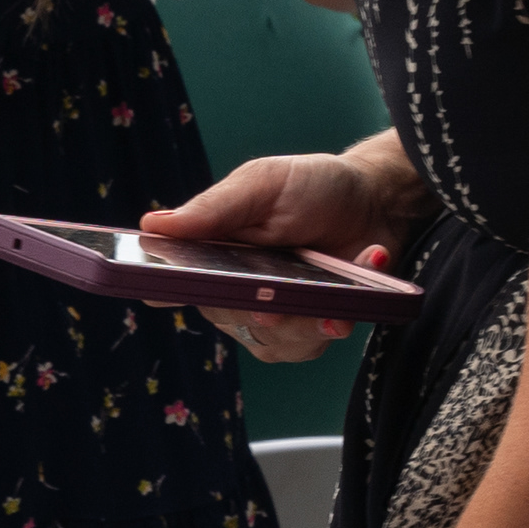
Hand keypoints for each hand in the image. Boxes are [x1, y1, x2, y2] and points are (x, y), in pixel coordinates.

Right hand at [144, 138, 427, 360]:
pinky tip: (359, 278)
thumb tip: (151, 225)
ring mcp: (278, 316)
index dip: (172, 295)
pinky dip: (342, 313)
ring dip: (307, 314)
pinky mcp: (314, 328)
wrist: (376, 199)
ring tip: (335, 280)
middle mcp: (239, 293)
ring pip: (276, 342)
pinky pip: (316, 343)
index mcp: (214, 256)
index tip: (182, 294)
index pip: (178, 286)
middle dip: (260, 307)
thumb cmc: (312, 187)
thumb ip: (213, 209)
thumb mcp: (261, 185)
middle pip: (233, 321)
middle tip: (274, 293)